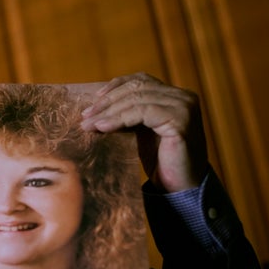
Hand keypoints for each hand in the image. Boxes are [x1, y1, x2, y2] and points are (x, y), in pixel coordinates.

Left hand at [80, 72, 208, 191]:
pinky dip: (119, 118)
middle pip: (137, 88)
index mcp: (175, 96)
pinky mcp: (180, 120)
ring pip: (136, 99)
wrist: (180, 187)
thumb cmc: (161, 161)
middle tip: (85, 115)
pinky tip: (103, 128)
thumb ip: (128, 115)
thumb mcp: (142, 132)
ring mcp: (184, 107)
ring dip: (108, 111)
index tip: (94, 99)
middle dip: (107, 101)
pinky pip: (142, 112)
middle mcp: (183, 97)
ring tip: (89, 124)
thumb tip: (96, 108)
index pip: (141, 81)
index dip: (116, 86)